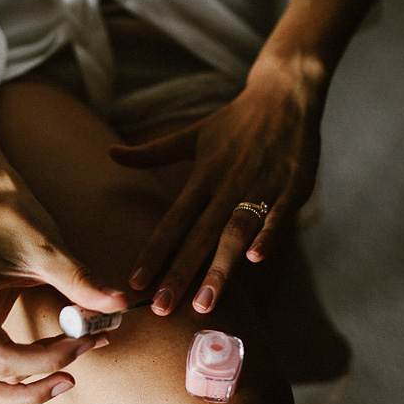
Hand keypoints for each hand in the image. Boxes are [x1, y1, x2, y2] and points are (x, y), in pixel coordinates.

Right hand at [0, 184, 126, 403]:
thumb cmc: (18, 222)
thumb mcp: (48, 248)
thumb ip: (79, 280)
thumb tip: (117, 303)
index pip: (4, 358)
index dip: (48, 360)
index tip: (87, 340)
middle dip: (33, 388)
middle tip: (77, 376)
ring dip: (18, 396)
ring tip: (62, 390)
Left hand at [110, 57, 326, 315]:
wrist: (284, 95)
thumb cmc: (235, 120)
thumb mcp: (191, 134)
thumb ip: (152, 152)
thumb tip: (111, 153)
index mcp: (203, 176)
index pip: (172, 221)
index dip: (154, 252)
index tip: (137, 282)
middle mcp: (227, 185)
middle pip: (199, 236)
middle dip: (181, 274)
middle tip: (162, 309)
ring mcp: (260, 187)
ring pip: (235, 233)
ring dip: (220, 268)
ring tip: (205, 303)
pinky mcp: (292, 187)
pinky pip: (278, 216)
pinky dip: (267, 236)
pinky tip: (255, 260)